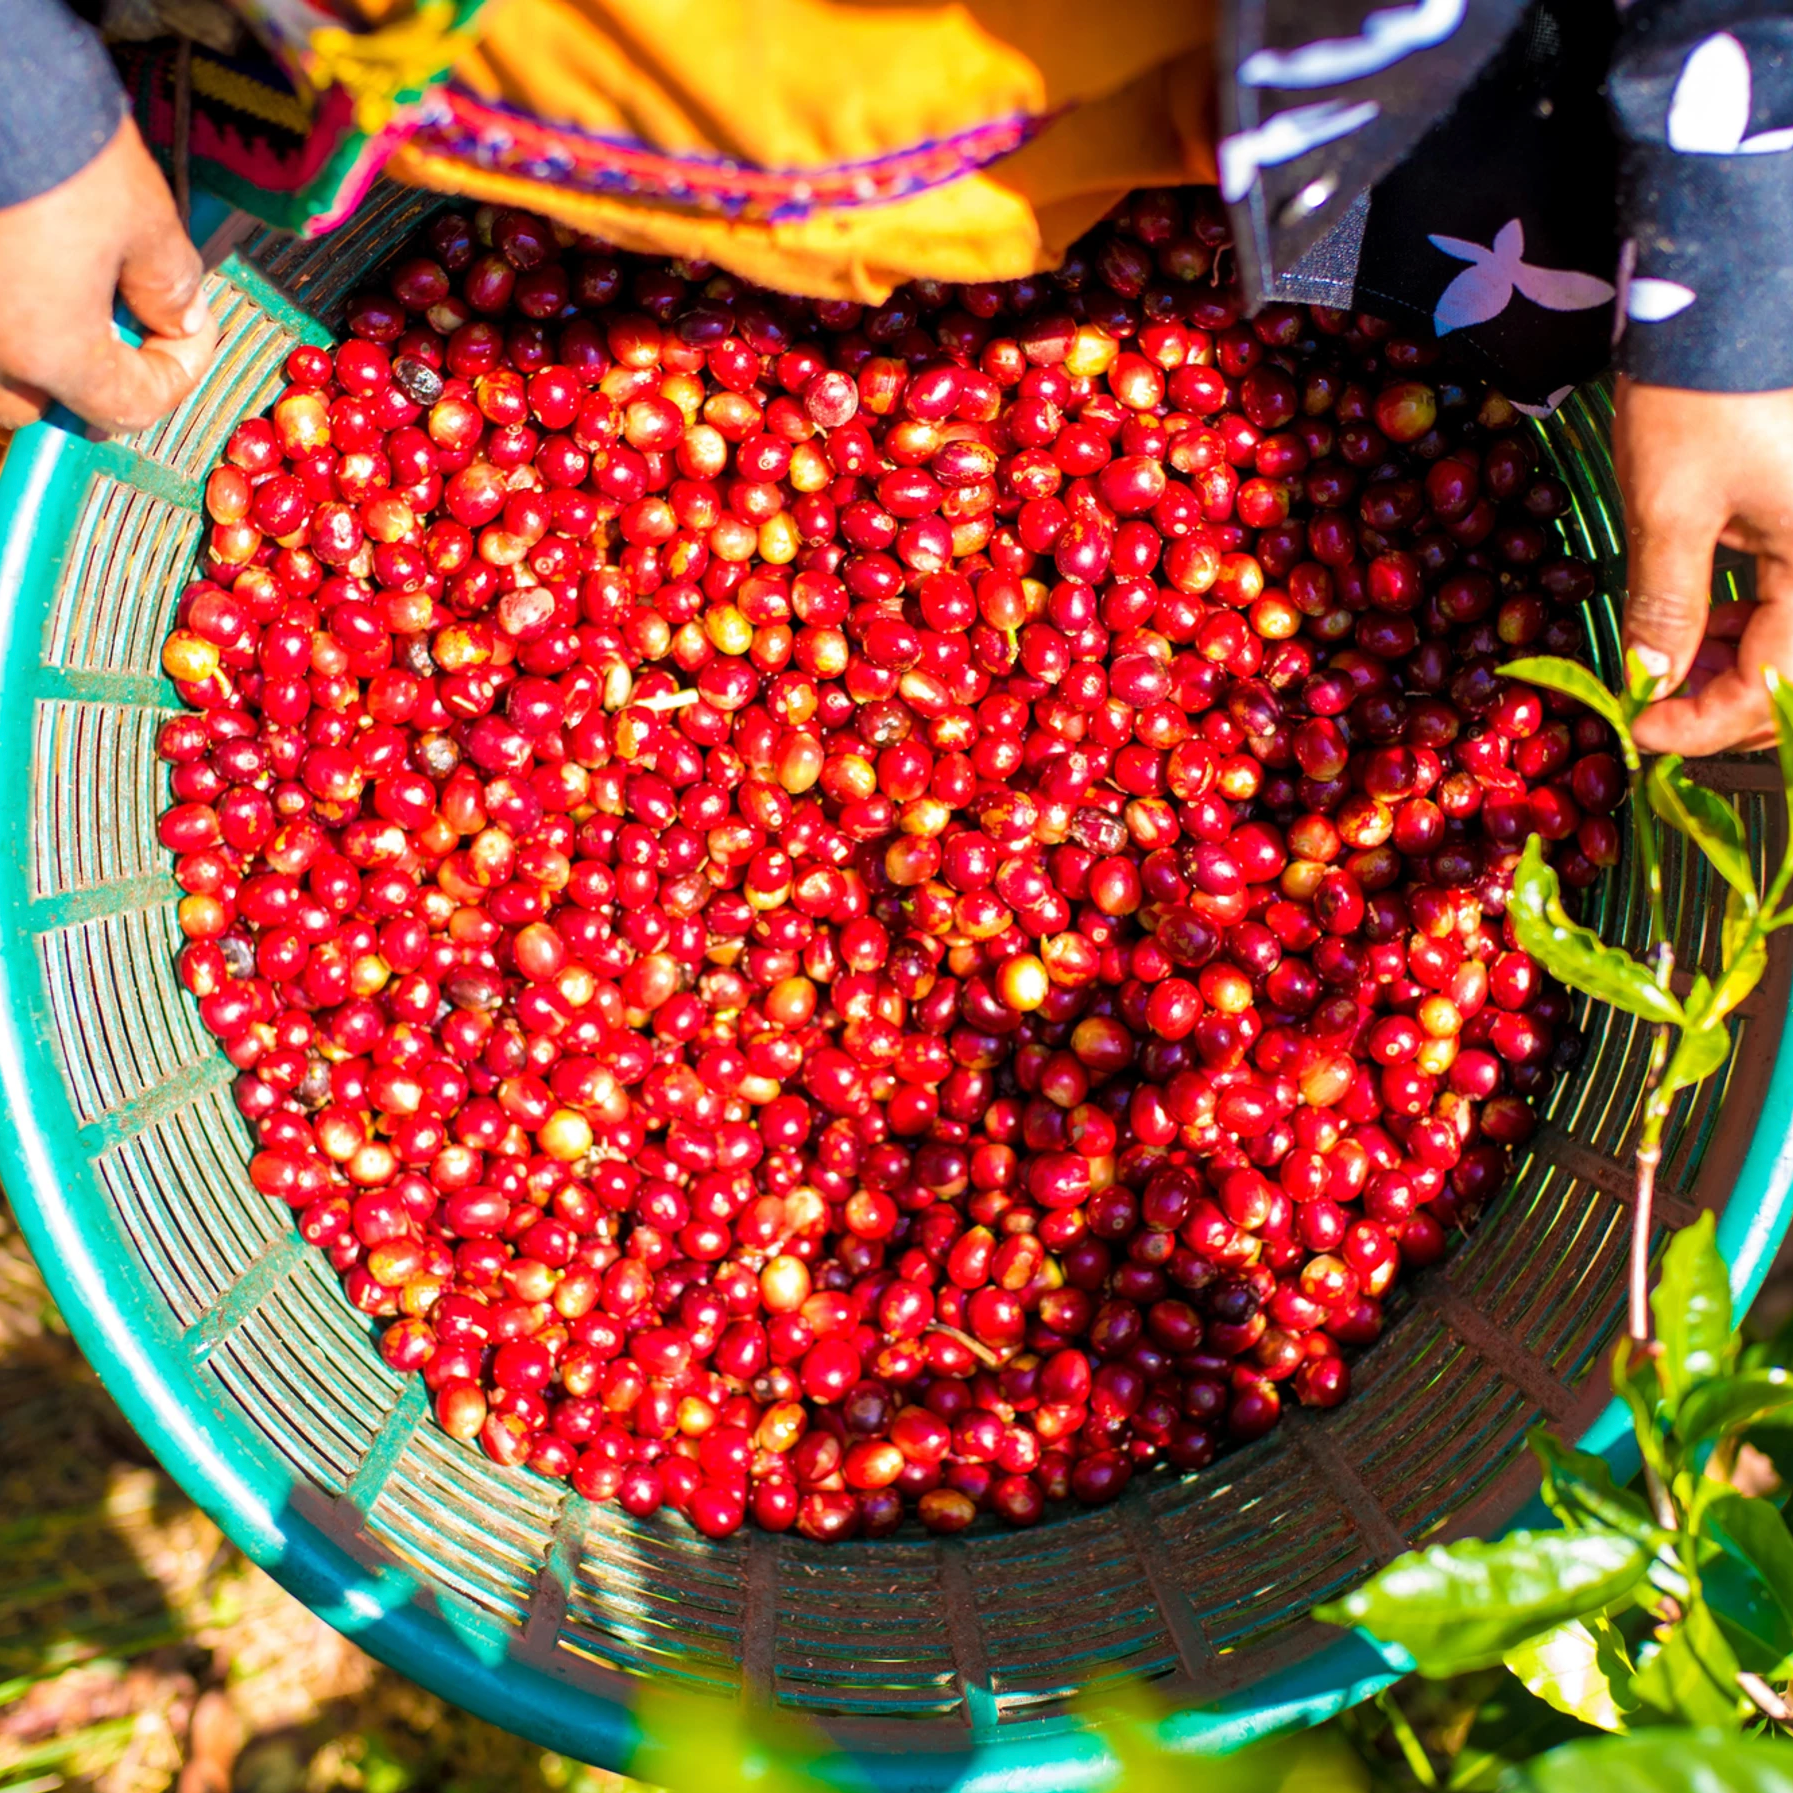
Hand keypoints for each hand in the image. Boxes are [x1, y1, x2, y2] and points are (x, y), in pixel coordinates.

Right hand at [0, 114, 217, 433]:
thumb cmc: (56, 144)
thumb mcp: (142, 219)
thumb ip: (169, 284)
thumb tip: (180, 315)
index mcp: (47, 352)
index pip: (130, 405)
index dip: (177, 374)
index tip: (194, 332)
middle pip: (47, 401)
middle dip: (93, 375)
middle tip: (128, 321)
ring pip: (0, 367)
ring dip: (39, 346)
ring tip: (73, 290)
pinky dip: (7, 306)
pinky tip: (29, 259)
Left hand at [1614, 376, 1792, 755]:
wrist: (1728, 297)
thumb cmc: (1702, 396)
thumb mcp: (1670, 510)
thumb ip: (1664, 605)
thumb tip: (1650, 679)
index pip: (1776, 685)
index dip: (1703, 723)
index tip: (1638, 729)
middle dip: (1722, 699)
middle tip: (1651, 707)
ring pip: (1791, 632)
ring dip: (1731, 660)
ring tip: (1664, 665)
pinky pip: (1790, 588)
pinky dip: (1743, 614)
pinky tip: (1694, 621)